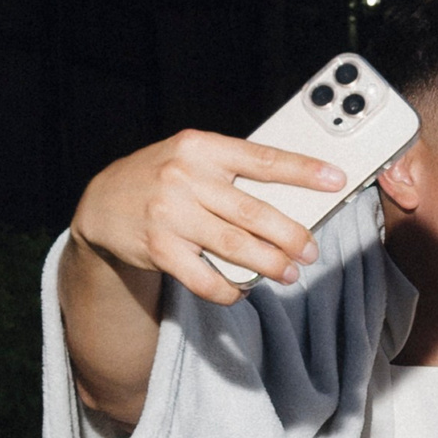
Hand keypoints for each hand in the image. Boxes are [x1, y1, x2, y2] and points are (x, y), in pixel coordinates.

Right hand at [71, 128, 345, 306]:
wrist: (102, 204)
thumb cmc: (162, 179)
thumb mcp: (192, 159)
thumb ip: (232, 172)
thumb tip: (291, 200)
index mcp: (200, 147)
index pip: (262, 159)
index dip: (302, 171)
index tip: (335, 179)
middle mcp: (184, 177)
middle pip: (253, 212)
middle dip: (291, 235)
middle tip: (312, 249)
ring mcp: (169, 214)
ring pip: (234, 246)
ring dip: (269, 264)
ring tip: (290, 272)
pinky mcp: (158, 249)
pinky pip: (204, 278)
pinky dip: (229, 289)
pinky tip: (244, 289)